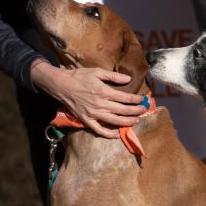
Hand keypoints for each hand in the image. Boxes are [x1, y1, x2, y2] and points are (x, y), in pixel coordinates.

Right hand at [31, 62, 146, 137]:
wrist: (61, 85)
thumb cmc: (79, 76)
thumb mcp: (97, 72)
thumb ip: (114, 76)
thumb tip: (128, 79)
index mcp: (103, 91)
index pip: (125, 98)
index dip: (136, 100)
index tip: (142, 99)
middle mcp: (100, 104)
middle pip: (122, 110)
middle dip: (135, 111)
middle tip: (143, 110)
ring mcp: (93, 114)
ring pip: (114, 121)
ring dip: (127, 122)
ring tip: (136, 121)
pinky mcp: (86, 120)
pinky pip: (99, 130)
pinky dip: (109, 134)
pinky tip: (117, 134)